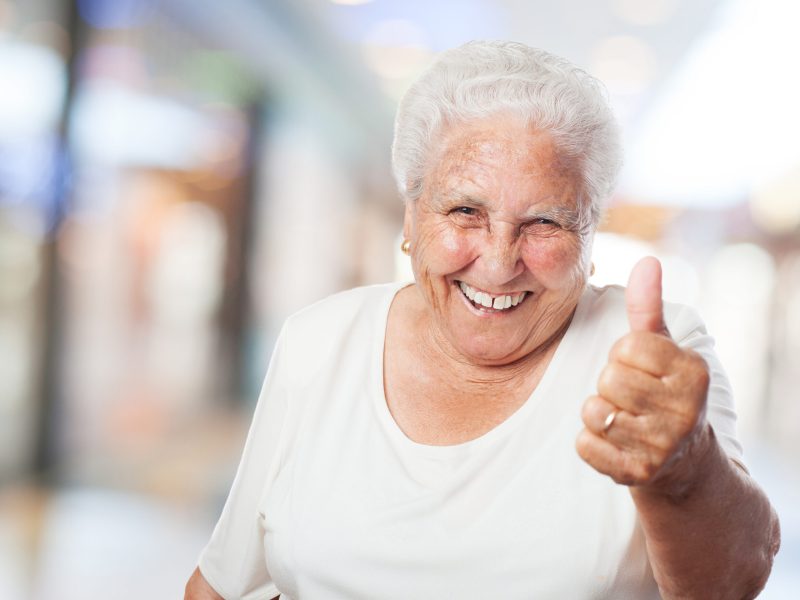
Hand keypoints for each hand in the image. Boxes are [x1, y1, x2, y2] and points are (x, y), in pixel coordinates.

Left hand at [576, 257, 711, 492]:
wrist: (683, 461)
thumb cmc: (663, 389)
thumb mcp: (661, 347)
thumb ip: (647, 306)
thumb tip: (646, 261)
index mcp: (693, 372)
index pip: (627, 346)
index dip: (623, 354)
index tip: (640, 368)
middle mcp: (685, 411)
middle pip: (608, 379)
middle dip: (609, 383)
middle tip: (630, 396)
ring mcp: (663, 446)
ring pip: (593, 411)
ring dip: (597, 412)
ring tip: (623, 417)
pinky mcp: (638, 473)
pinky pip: (584, 445)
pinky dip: (590, 443)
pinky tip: (614, 442)